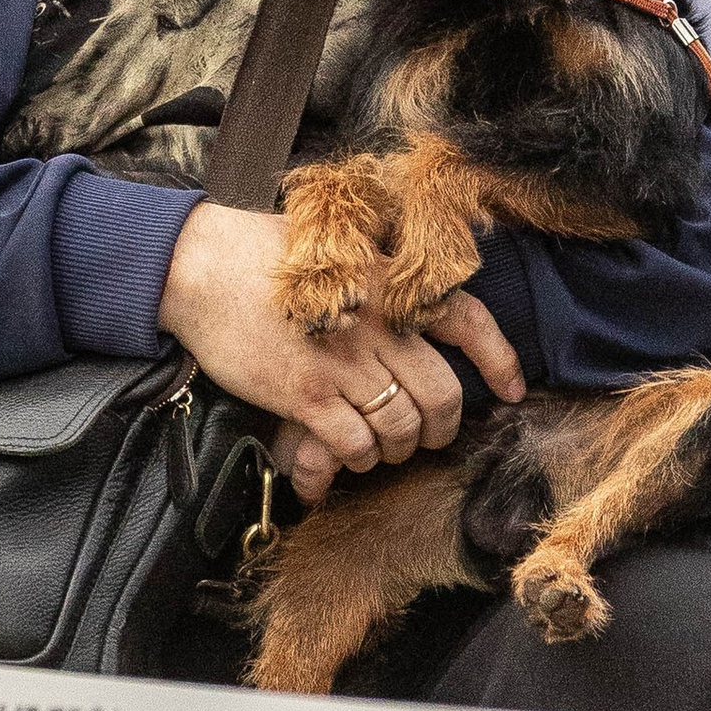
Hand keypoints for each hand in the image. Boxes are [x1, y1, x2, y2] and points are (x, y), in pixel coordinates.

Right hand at [158, 202, 524, 505]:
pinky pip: (357, 444)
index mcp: (391, 281)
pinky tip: (347, 455)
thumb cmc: (261, 255)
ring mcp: (345, 361)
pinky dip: (359, 459)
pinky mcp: (307, 393)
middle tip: (428, 436)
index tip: (512, 391)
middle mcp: (379, 322)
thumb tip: (415, 320)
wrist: (199, 265)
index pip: (470, 321)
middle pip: (443, 394)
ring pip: (402, 427)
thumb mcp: (339, 250)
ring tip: (382, 449)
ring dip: (398, 450)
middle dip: (442, 427)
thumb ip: (381, 282)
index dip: (500, 361)